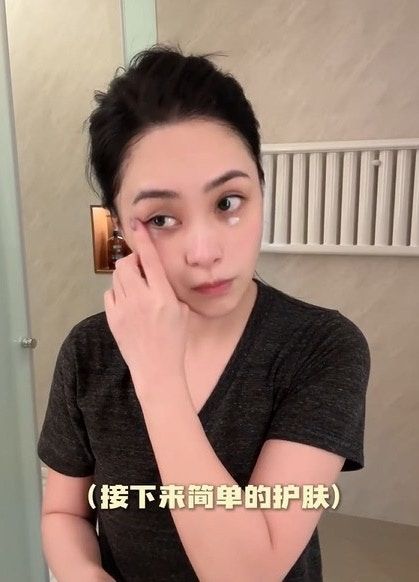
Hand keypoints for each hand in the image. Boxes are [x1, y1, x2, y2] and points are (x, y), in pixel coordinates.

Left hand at [104, 218, 189, 394]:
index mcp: (163, 296)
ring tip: (136, 287)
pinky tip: (128, 302)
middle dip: (132, 261)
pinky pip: (110, 294)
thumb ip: (168, 290)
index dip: (143, 239)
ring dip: (125, 276)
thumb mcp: (182, 311)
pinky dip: (118, 292)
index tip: (138, 225)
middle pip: (126, 264)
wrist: (157, 370)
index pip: (150, 260)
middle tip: (141, 268)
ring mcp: (124, 309)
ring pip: (117, 278)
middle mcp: (141, 300)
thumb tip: (157, 274)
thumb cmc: (174, 342)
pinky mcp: (113, 319)